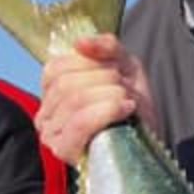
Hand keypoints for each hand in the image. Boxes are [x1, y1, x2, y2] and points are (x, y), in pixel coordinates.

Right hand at [37, 34, 152, 164]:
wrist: (148, 140)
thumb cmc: (132, 104)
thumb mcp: (123, 65)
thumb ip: (105, 46)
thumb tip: (80, 43)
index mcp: (51, 92)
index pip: (56, 68)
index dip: (90, 63)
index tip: (115, 72)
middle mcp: (44, 115)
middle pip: (66, 83)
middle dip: (105, 80)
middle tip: (125, 89)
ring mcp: (51, 135)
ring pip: (75, 100)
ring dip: (111, 95)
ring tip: (128, 102)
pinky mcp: (63, 151)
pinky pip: (79, 123)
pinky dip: (106, 111)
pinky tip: (125, 110)